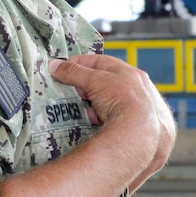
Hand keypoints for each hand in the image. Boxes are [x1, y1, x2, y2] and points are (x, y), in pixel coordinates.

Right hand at [50, 55, 175, 168]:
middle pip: (106, 83)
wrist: (140, 134)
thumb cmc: (123, 100)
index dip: (81, 63)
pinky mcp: (135, 128)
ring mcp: (139, 110)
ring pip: (110, 103)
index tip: (64, 67)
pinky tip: (91, 124)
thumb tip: (55, 66)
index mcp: (132, 74)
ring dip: (93, 105)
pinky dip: (100, 121)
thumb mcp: (94, 81)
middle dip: (87, 87)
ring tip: (79, 108)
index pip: (102, 62)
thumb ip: (74, 72)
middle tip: (71, 90)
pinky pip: (113, 120)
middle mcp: (139, 90)